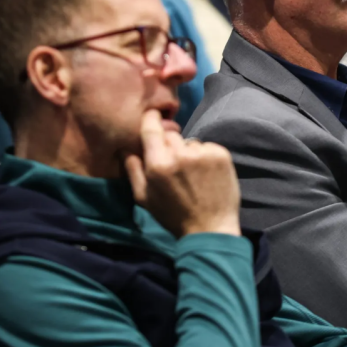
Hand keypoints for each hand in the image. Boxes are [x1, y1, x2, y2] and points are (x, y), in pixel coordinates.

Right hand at [125, 110, 240, 237]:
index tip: (153, 117)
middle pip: (171, 134)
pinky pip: (207, 147)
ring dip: (188, 152)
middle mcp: (180, 154)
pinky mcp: (221, 154)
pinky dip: (206, 156)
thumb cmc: (173, 216)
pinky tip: (206, 174)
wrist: (210, 229)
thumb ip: (133, 170)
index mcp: (158, 164)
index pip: (151, 128)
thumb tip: (126, 148)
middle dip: (169, 145)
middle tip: (174, 165)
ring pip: (190, 142)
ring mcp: (202, 153)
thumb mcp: (144, 198)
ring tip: (193, 174)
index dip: (151, 119)